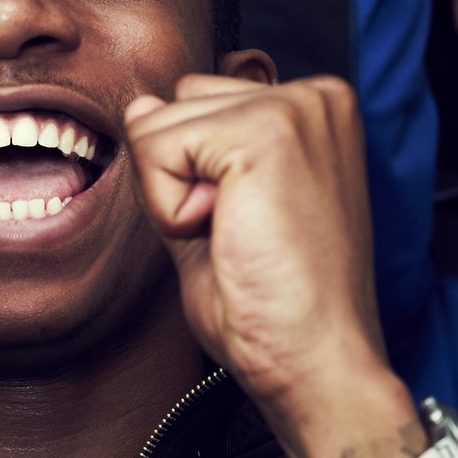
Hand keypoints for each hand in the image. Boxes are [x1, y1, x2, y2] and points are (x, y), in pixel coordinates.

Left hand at [125, 73, 412, 457]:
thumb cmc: (276, 307)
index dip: (194, 179)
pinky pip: (155, 148)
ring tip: (240, 237)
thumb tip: (142, 105)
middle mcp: (314, 96)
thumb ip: (181, 158)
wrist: (315, 362)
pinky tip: (229, 236)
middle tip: (243, 237)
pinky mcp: (266, 131)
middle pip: (174, 105)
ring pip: (156, 125)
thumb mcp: (214, 214)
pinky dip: (170, 209)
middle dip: (181, 180)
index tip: (252, 229)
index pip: (197, 104)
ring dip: (175, 197)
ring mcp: (295, 106)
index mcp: (312, 111)